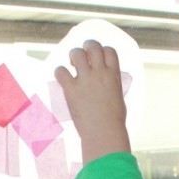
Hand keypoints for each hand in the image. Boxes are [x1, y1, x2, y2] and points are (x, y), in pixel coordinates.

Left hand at [54, 40, 131, 163]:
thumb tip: (107, 82)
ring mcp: (85, 80)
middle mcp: (100, 73)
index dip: (102, 51)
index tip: (98, 58)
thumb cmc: (113, 121)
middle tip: (83, 57)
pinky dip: (60, 72)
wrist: (104, 133)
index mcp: (114, 75)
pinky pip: (60, 71)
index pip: (109, 50)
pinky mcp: (72, 90)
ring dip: (73, 56)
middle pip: (93, 46)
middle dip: (87, 47)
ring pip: (76, 53)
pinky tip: (63, 79)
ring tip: (73, 65)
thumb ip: (111, 85)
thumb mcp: (118, 97)